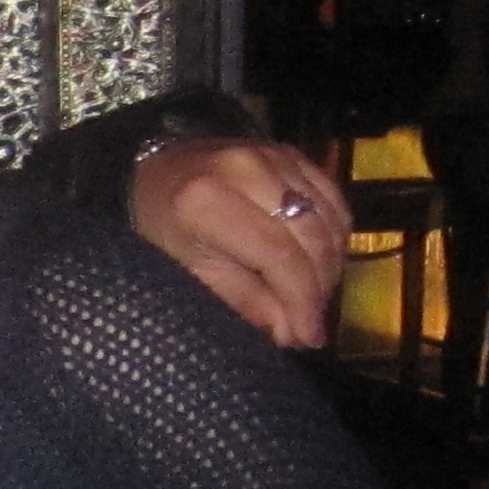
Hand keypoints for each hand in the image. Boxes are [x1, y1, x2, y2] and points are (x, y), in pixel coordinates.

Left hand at [128, 138, 347, 350]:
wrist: (156, 171)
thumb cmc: (163, 226)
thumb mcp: (190, 270)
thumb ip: (242, 300)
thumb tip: (291, 332)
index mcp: (209, 200)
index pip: (278, 255)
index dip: (302, 300)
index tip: (310, 336)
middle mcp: (247, 169)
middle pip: (311, 237)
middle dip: (318, 289)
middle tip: (312, 325)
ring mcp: (273, 156)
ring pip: (328, 219)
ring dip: (330, 265)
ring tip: (312, 297)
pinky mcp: (291, 152)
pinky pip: (332, 199)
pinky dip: (333, 235)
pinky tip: (319, 262)